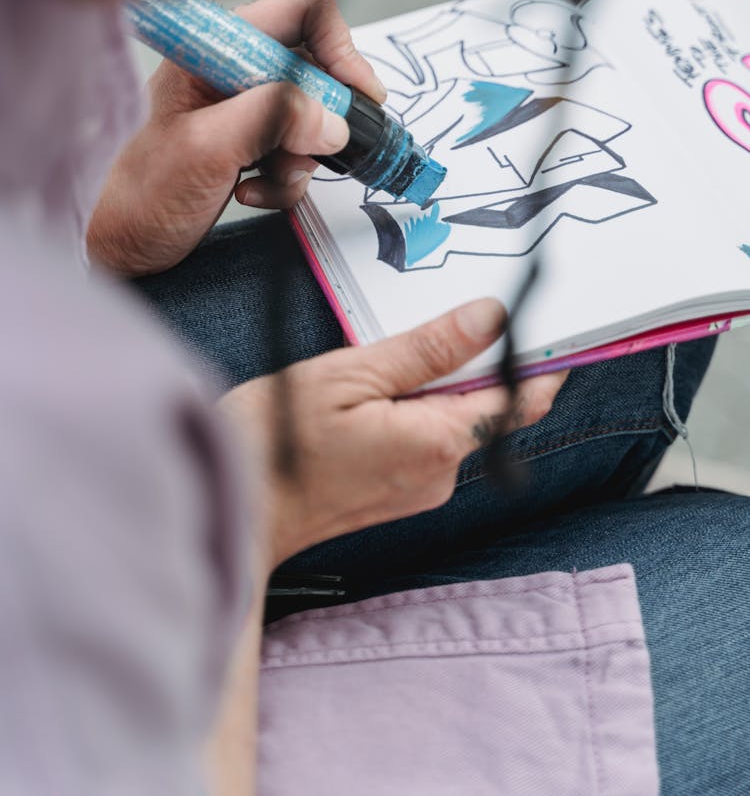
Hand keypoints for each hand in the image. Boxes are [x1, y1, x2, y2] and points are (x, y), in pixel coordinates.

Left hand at [88, 0, 386, 275]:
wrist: (126, 245)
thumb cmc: (144, 194)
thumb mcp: (208, 149)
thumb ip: (271, 120)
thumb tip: (330, 119)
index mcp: (217, 48)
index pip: (302, 12)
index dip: (338, 47)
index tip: (355, 94)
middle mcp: (235, 70)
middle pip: (317, 69)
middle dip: (321, 119)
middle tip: (307, 152)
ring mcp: (246, 108)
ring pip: (314, 117)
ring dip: (302, 158)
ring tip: (266, 180)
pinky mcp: (253, 143)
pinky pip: (300, 151)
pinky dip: (288, 180)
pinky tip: (252, 194)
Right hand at [221, 298, 567, 569]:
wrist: (236, 511)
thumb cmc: (276, 445)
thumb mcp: (350, 375)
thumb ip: (427, 350)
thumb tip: (488, 320)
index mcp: (437, 442)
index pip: (521, 397)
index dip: (543, 358)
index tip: (553, 322)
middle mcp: (440, 474)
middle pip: (488, 404)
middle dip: (474, 359)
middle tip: (443, 316)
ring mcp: (420, 488)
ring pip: (454, 419)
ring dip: (436, 382)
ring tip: (385, 358)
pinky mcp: (399, 491)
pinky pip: (427, 437)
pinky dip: (414, 406)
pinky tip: (372, 392)